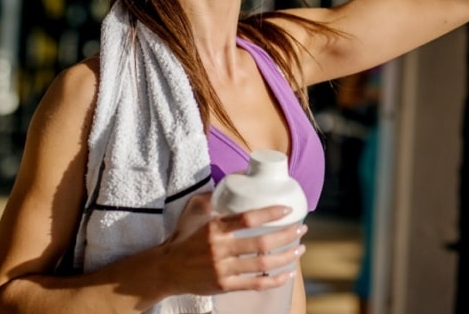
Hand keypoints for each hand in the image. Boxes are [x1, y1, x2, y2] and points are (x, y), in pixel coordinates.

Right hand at [160, 193, 307, 295]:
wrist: (166, 270)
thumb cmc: (182, 239)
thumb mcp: (192, 213)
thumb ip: (210, 200)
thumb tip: (228, 183)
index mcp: (214, 228)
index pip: (247, 218)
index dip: (270, 213)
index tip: (287, 210)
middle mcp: (220, 249)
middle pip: (261, 243)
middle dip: (286, 236)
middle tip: (301, 229)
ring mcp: (223, 269)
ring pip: (262, 264)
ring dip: (285, 257)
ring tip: (300, 249)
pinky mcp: (225, 286)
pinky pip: (255, 284)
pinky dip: (274, 280)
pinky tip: (287, 274)